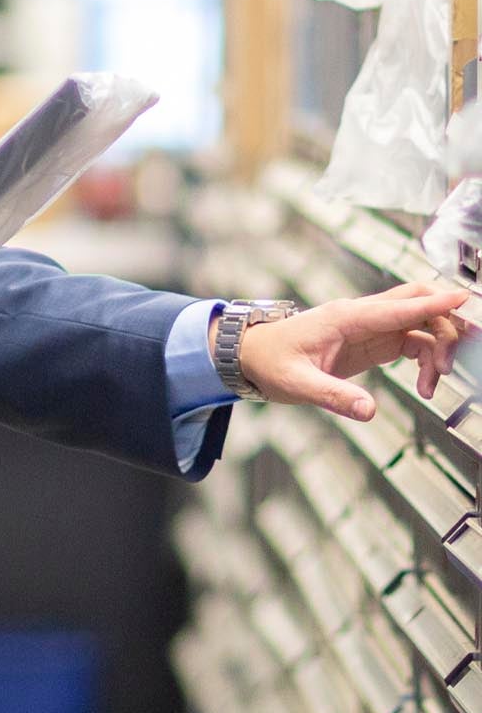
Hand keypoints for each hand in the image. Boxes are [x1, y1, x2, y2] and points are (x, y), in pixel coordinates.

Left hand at [228, 281, 467, 420]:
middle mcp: (361, 316)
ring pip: (419, 323)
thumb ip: (333, 396)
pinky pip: (411, 341)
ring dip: (437, 348)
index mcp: (346, 317)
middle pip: (416, 303)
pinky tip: (424, 384)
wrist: (252, 355)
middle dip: (446, 323)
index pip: (399, 306)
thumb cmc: (270, 361)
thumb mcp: (297, 384)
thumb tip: (368, 411)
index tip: (463, 301)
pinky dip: (426, 359)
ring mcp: (369, 326)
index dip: (433, 305)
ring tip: (433, 385)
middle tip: (459, 356)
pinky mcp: (372, 341)